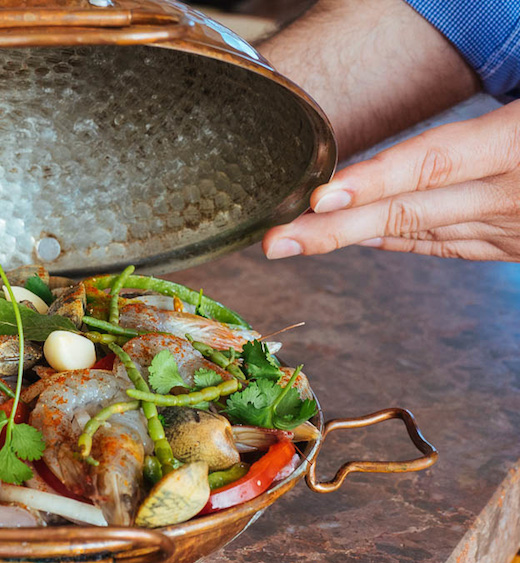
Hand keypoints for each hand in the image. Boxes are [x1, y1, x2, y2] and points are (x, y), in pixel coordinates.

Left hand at [263, 99, 519, 261]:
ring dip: (352, 236)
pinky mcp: (511, 244)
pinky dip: (394, 239)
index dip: (371, 181)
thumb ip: (491, 110)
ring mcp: (508, 228)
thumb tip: (420, 121)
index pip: (430, 165)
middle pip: (406, 213)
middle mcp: (506, 196)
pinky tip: (356, 238)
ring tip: (294, 239)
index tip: (318, 198)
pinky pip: (442, 244)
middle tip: (276, 242)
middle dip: (334, 230)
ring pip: (416, 232)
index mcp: (513, 147)